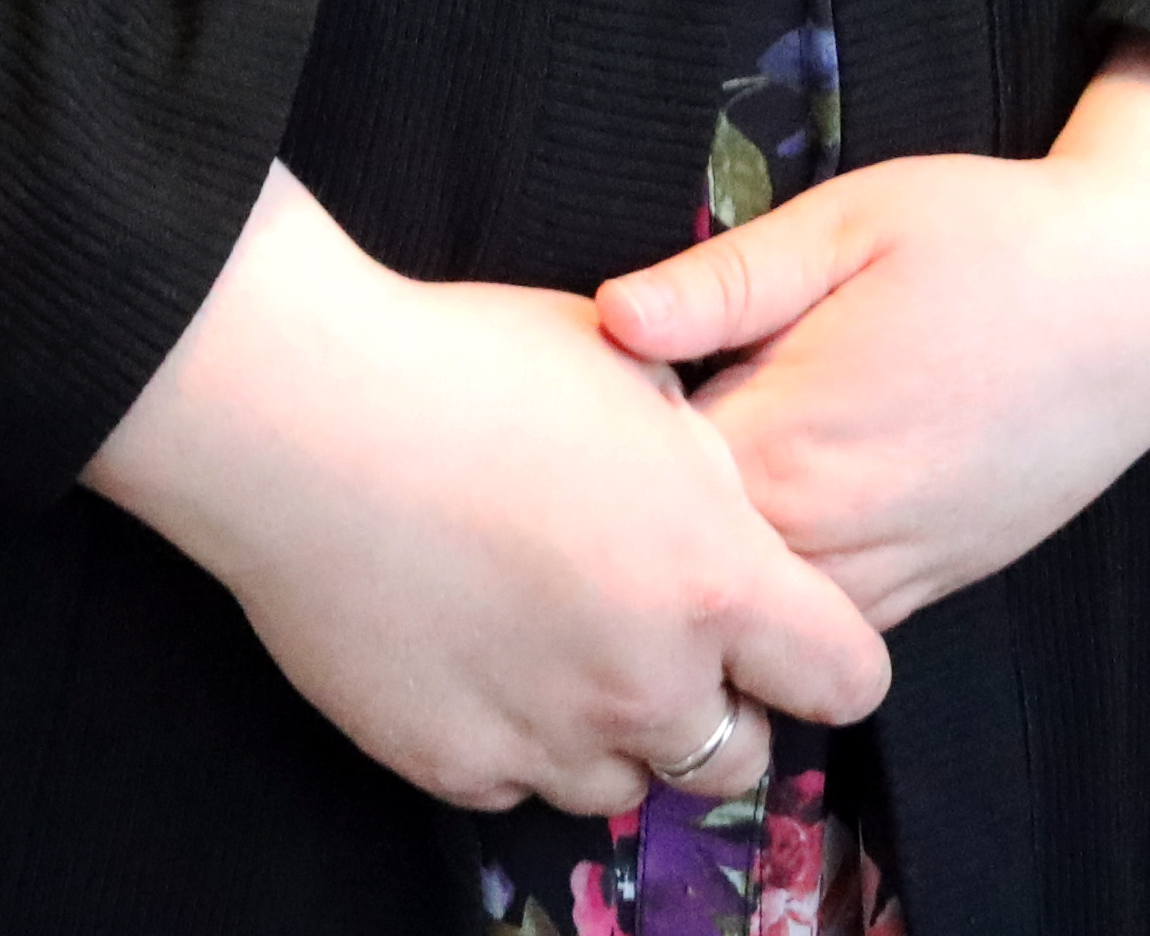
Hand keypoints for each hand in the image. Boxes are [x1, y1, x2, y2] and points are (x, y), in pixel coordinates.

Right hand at [86, 164, 889, 812]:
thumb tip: (723, 506)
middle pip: (740, 758)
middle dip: (716, 705)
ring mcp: (546, 736)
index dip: (825, 656)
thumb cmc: (465, 366)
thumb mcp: (631, 374)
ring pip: (626, 783)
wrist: (301, 418)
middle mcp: (645, 683)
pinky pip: (517, 783)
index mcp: (712, 580)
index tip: (787, 633)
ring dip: (611, 730)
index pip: (848, 680)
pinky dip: (513, 737)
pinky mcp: (453, 765)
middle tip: (651, 631)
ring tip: (551, 637)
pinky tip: (475, 653)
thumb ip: (704, 466)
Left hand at [587, 42, 1149, 630]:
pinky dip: (770, 599)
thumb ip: (725, 280)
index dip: (582, 456)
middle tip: (568, 471)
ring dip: (695, 579)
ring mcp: (886, 576)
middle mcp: (832, 533)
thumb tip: (608, 318)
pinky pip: (820, 626)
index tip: (547, 414)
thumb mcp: (852, 221)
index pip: (636, 490)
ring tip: (645, 509)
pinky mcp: (929, 588)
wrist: (1148, 301)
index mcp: (792, 438)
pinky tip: (741, 536)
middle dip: (621, 535)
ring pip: (746, 626)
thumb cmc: (996, 239)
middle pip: (678, 577)